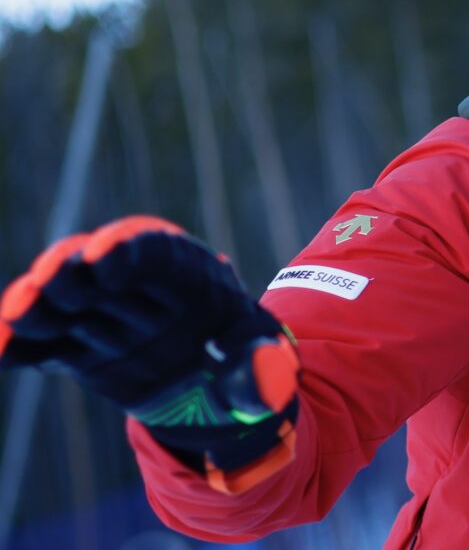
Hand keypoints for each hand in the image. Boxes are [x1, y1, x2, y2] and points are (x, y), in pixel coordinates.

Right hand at [0, 216, 299, 492]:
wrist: (222, 394)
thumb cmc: (250, 364)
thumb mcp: (267, 364)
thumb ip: (262, 367)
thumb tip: (267, 368)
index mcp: (192, 277)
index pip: (157, 252)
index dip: (128, 249)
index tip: (101, 258)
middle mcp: (143, 289)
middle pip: (98, 268)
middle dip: (71, 272)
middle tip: (45, 284)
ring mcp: (109, 316)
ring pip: (65, 301)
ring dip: (38, 304)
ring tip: (17, 315)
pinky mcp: (82, 349)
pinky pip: (47, 345)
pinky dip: (22, 346)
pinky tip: (2, 352)